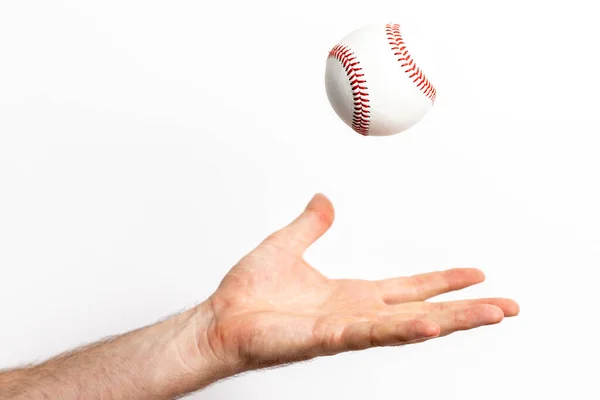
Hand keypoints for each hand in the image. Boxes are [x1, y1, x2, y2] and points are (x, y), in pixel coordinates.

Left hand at [194, 194, 518, 373]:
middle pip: (424, 310)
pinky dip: (402, 330)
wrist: (221, 319)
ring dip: (452, 320)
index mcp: (352, 295)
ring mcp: (346, 328)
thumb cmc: (249, 292)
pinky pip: (371, 333)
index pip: (409, 288)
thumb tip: (323, 199)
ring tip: (492, 313)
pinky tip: (431, 325)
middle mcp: (356, 314)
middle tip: (507, 306)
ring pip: (410, 324)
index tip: (475, 276)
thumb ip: (310, 224)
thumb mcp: (287, 245)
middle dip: (466, 309)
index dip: (442, 282)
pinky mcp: (327, 337)